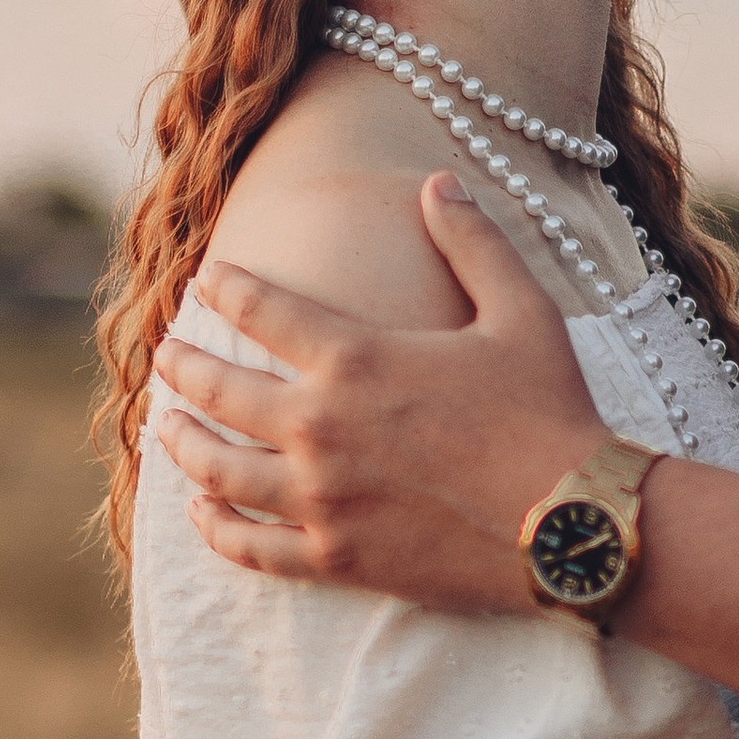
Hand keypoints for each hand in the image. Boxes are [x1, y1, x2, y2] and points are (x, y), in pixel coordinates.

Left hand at [153, 175, 599, 609]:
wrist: (574, 520)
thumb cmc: (552, 410)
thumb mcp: (521, 310)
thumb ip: (472, 241)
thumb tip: (437, 181)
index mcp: (355, 358)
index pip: (261, 310)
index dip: (226, 289)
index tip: (208, 280)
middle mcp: (319, 427)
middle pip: (219, 391)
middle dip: (183, 366)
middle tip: (167, 354)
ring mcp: (321, 499)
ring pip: (219, 470)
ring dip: (182, 444)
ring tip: (164, 427)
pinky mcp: (337, 557)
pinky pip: (252, 547)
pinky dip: (216, 528)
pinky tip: (201, 512)